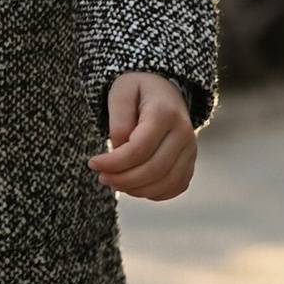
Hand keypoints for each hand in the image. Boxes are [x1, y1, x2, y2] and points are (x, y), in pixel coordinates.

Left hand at [90, 72, 195, 202]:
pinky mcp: (190, 162)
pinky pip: (176, 186)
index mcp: (165, 113)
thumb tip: (119, 151)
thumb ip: (118, 120)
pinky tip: (135, 186)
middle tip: (102, 177)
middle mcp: (183, 133)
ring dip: (137, 189)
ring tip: (115, 182)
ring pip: (167, 182)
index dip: (114, 162)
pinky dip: (154, 193)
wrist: (164, 91)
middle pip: (154, 169)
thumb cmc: (139, 91)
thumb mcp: (121, 93)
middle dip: (124, 179)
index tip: (93, 164)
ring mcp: (190, 149)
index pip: (139, 149)